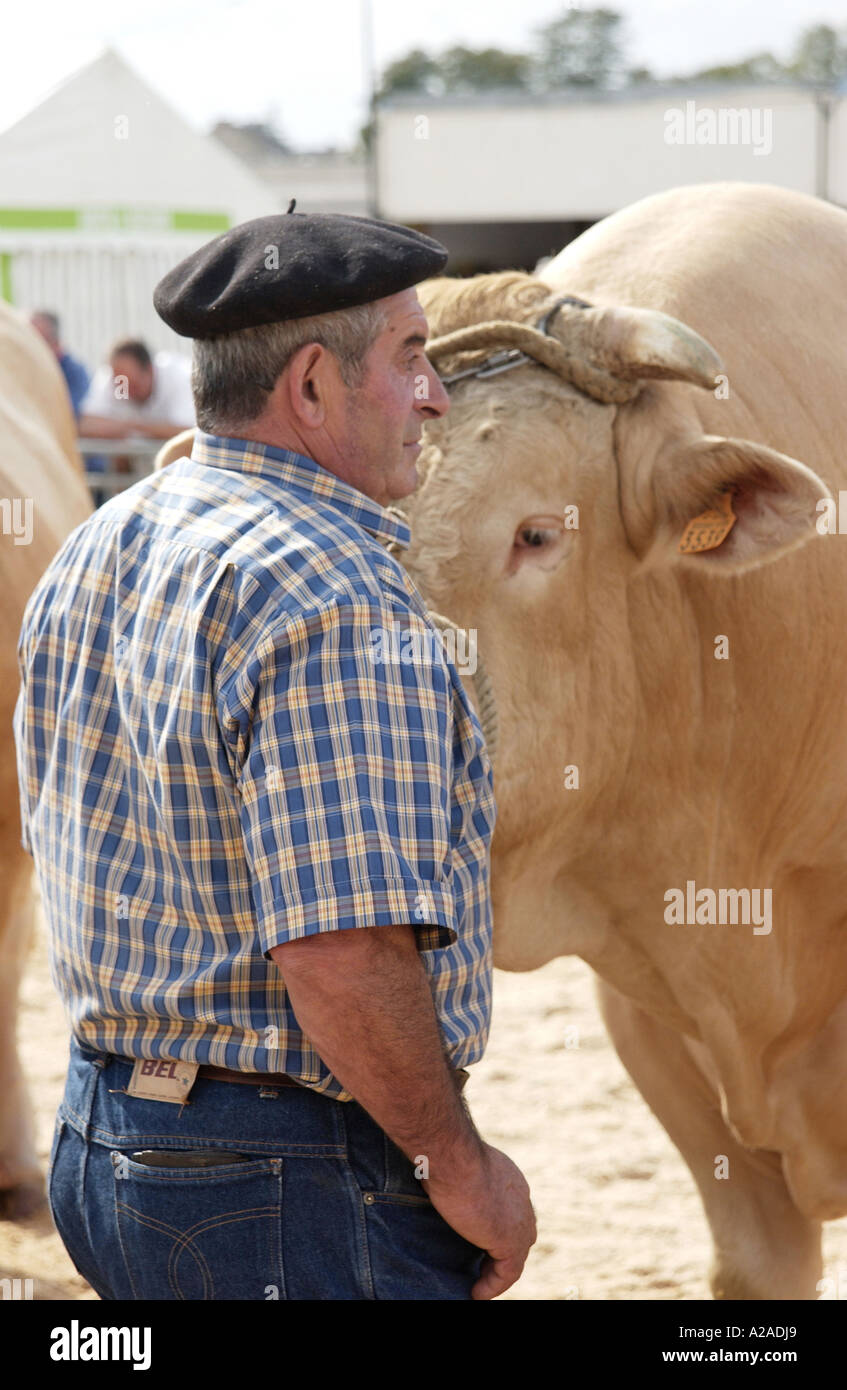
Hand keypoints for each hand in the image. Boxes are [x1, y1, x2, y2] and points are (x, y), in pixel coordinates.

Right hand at [422, 1141, 536, 1298]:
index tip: (478, 1240)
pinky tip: (475, 1292)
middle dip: (502, 1251)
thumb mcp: (453, 1163)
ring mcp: (519, 1220)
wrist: (453, 1155)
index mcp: (509, 1179)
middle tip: (480, 1264)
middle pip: (519, 1233)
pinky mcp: (511, 1241)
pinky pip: (508, 1273)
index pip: (511, 1210)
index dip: (497, 1227)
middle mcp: (521, 1199)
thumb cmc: (446, 1152)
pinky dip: (493, 1285)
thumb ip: (454, 1174)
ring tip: (477, 1283)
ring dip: (497, 1271)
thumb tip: (431, 1173)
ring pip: (515, 1256)